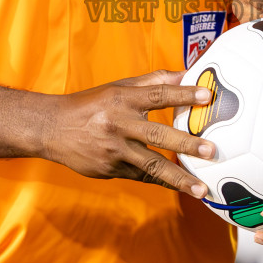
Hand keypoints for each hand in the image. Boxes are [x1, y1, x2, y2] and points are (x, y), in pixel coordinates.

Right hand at [41, 71, 216, 196]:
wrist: (52, 128)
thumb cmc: (91, 104)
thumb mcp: (119, 87)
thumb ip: (153, 81)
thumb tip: (187, 74)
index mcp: (122, 99)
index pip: (157, 95)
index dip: (182, 94)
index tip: (206, 96)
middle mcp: (118, 124)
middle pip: (156, 135)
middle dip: (185, 144)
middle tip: (210, 151)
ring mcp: (113, 150)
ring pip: (150, 166)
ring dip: (178, 178)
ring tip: (201, 188)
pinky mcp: (109, 169)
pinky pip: (140, 177)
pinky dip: (161, 182)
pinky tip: (181, 188)